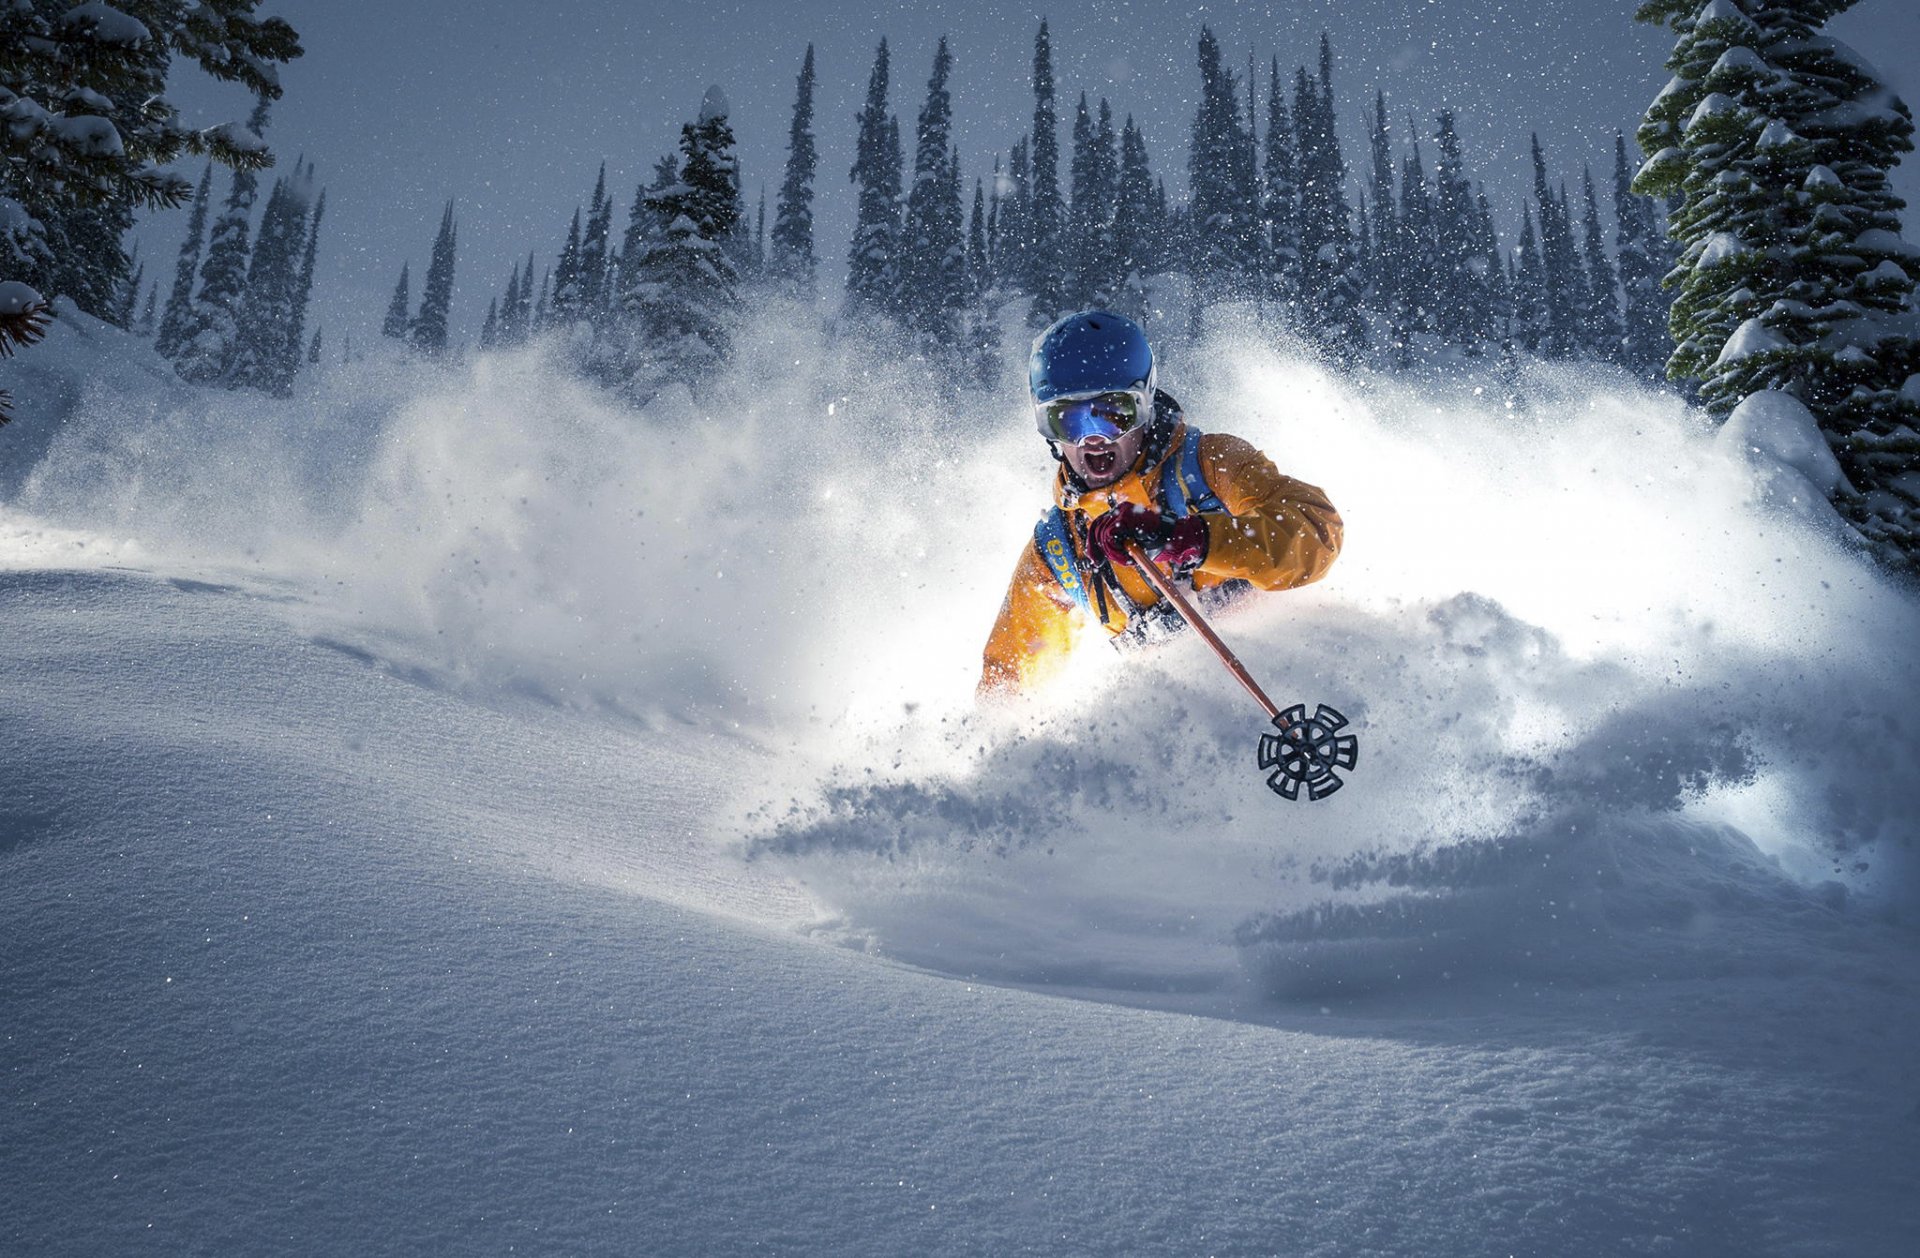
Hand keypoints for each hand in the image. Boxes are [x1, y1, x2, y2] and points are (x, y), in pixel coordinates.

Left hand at [1086, 502, 1208, 570]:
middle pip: (1096, 528)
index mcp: (1120, 514)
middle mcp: (1119, 509)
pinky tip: (1129, 557)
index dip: (1092, 544)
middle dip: (1096, 549)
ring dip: (1114, 553)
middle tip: (1099, 563)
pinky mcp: (1125, 517)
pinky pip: (1110, 538)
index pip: (1098, 525)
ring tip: (1128, 559)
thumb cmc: (1156, 541)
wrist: (1173, 538)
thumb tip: (1101, 552)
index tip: (1095, 560)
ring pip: (1103, 536)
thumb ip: (1117, 542)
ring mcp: (1121, 511)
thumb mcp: (1131, 543)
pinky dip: (1117, 551)